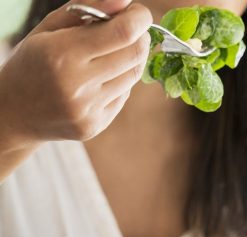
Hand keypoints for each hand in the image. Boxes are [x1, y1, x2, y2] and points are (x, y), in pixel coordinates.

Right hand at [0, 0, 151, 151]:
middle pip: (134, 56)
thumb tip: (125, 2)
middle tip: (132, 33)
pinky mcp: (94, 126)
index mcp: (61, 55)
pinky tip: (103, 80)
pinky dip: (120, 83)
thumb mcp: (49, 28)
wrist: (17, 113)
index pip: (122, 33)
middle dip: (140, 38)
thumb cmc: (32, 65)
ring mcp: (87, 111)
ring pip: (132, 77)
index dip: (139, 19)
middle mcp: (77, 86)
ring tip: (114, 55)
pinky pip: (123, 96)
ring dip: (131, 61)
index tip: (139, 14)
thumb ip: (86, 8)